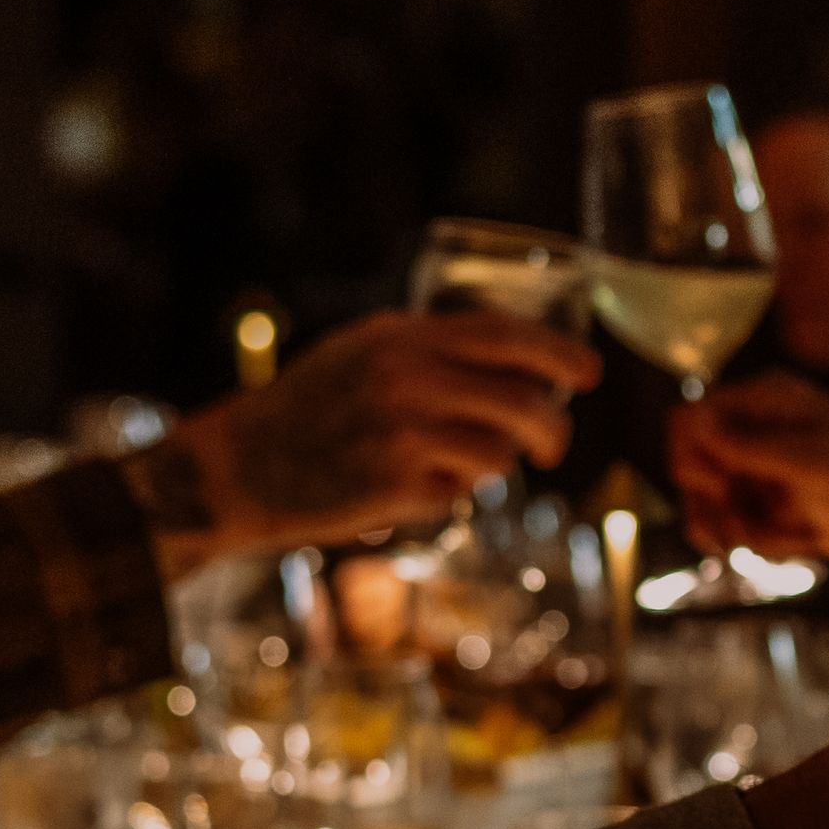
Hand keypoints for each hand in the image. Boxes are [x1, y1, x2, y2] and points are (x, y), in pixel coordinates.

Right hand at [140, 312, 598, 568]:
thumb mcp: (359, 352)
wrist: (239, 468)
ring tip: (457, 466)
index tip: (589, 373)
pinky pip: (459, 491)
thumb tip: (510, 358)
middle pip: (524, 402)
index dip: (559, 353)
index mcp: (402, 337)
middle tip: (553, 448)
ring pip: (499, 454)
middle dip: (554, 431)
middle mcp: (407, 377)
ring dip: (492, 466)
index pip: (506, 335)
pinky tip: (407, 486)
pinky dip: (447, 493)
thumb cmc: (304, 410)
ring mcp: (404, 432)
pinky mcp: (397, 485)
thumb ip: (425, 349)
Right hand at [666, 373, 828, 561]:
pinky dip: (728, 537)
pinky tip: (750, 545)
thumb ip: (751, 446)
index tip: (722, 486)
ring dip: (711, 524)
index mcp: (761, 403)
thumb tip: (695, 421)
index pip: (690, 419)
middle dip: (703, 498)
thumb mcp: (812, 460)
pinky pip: (721, 522)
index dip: (690, 455)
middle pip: (685, 462)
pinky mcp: (760, 503)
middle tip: (735, 524)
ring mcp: (752, 470)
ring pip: (698, 498)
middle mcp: (748, 433)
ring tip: (742, 542)